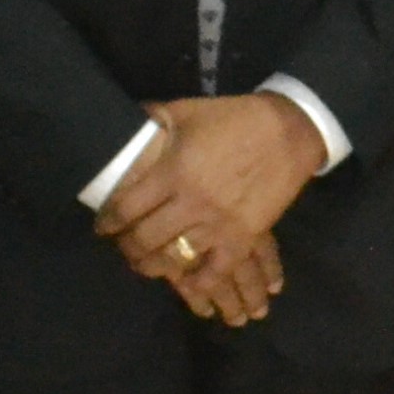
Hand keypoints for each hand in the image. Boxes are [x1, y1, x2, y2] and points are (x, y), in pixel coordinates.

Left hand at [96, 94, 323, 322]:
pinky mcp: (243, 237)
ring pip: (172, 260)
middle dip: (126, 247)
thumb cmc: (236, 119)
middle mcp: (190, 203)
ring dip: (152, 266)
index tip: (103, 226)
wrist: (290, 130)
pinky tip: (187, 282)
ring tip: (147, 263)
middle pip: (143, 239)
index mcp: (173, 171)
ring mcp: (218, 223)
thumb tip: (126, 123)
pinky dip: (197, 283)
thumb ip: (154, 118)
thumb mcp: (189, 110)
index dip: (107, 222)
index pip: (125, 209)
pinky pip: (214, 272)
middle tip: (124, 245)